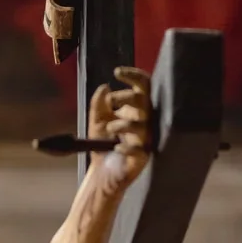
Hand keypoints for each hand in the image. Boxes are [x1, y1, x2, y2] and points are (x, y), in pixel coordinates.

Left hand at [87, 66, 152, 192]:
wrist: (101, 171)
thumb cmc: (102, 143)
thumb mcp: (96, 120)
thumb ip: (98, 103)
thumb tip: (105, 87)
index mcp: (134, 109)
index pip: (142, 87)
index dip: (134, 76)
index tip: (117, 72)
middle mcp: (143, 121)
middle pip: (144, 102)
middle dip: (127, 98)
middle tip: (111, 101)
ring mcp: (145, 138)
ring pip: (143, 125)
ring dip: (124, 123)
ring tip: (110, 128)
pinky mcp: (143, 156)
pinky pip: (140, 148)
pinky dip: (127, 146)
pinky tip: (117, 147)